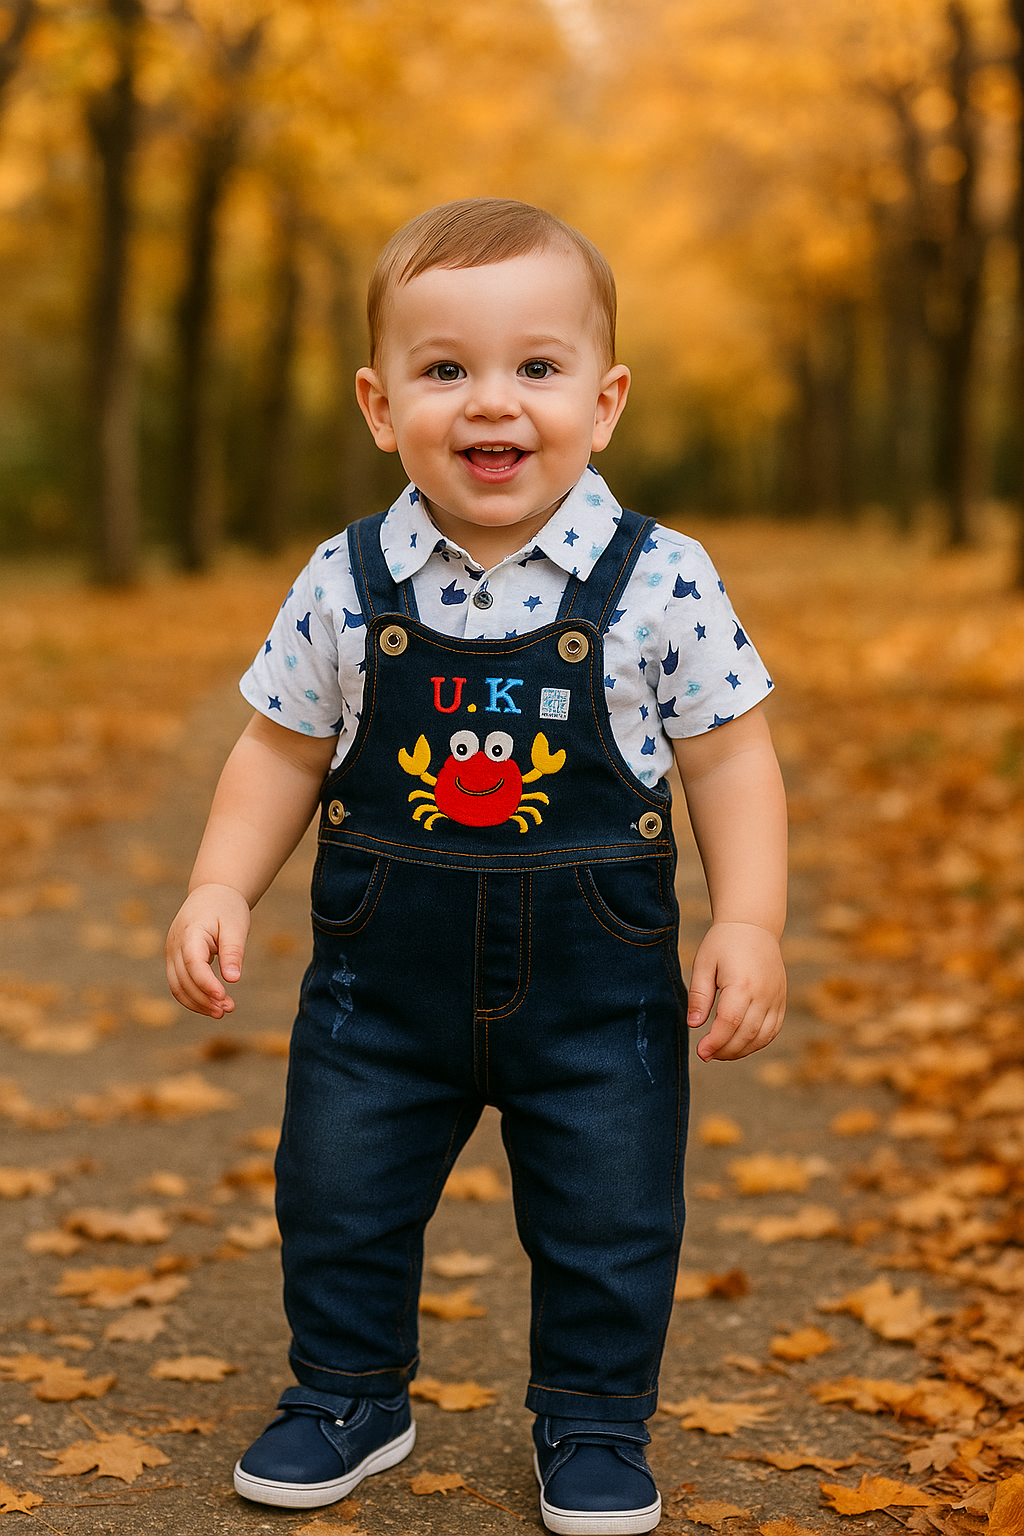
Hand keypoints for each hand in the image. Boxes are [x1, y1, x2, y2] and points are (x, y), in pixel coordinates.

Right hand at [165, 883, 250, 1018]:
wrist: (211, 894)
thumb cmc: (226, 908)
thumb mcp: (236, 926)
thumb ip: (233, 952)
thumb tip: (233, 979)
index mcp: (190, 932)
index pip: (193, 963)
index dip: (206, 983)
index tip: (224, 996)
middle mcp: (175, 945)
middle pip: (183, 980)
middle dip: (204, 999)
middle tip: (229, 1009)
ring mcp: (171, 953)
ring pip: (177, 987)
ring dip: (198, 1003)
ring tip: (222, 1012)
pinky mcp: (174, 960)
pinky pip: (179, 985)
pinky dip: (193, 998)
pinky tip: (212, 1005)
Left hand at [686, 921, 785, 1061]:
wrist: (753, 926)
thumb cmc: (723, 943)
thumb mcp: (703, 964)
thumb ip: (699, 996)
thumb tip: (693, 1025)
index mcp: (742, 983)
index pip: (729, 1022)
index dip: (715, 1042)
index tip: (700, 1052)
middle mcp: (764, 993)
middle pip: (747, 1034)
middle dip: (725, 1050)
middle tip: (706, 1055)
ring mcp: (776, 997)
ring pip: (762, 1036)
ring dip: (741, 1051)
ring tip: (720, 1052)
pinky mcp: (781, 1000)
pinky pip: (773, 1030)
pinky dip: (757, 1042)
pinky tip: (740, 1045)